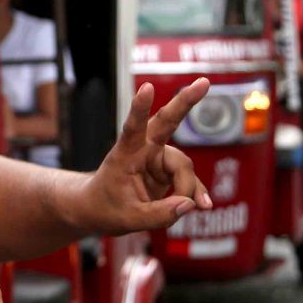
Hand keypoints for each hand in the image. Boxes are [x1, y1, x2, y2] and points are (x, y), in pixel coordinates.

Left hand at [78, 79, 212, 233]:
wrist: (98, 210)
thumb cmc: (104, 208)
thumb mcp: (126, 220)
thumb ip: (158, 215)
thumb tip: (190, 204)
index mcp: (124, 154)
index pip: (132, 128)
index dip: (140, 109)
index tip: (147, 87)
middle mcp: (144, 150)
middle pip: (167, 122)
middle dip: (186, 102)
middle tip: (204, 82)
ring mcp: (159, 159)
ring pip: (184, 168)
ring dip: (186, 190)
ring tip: (179, 211)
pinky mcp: (169, 172)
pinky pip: (189, 182)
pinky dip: (195, 194)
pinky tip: (204, 206)